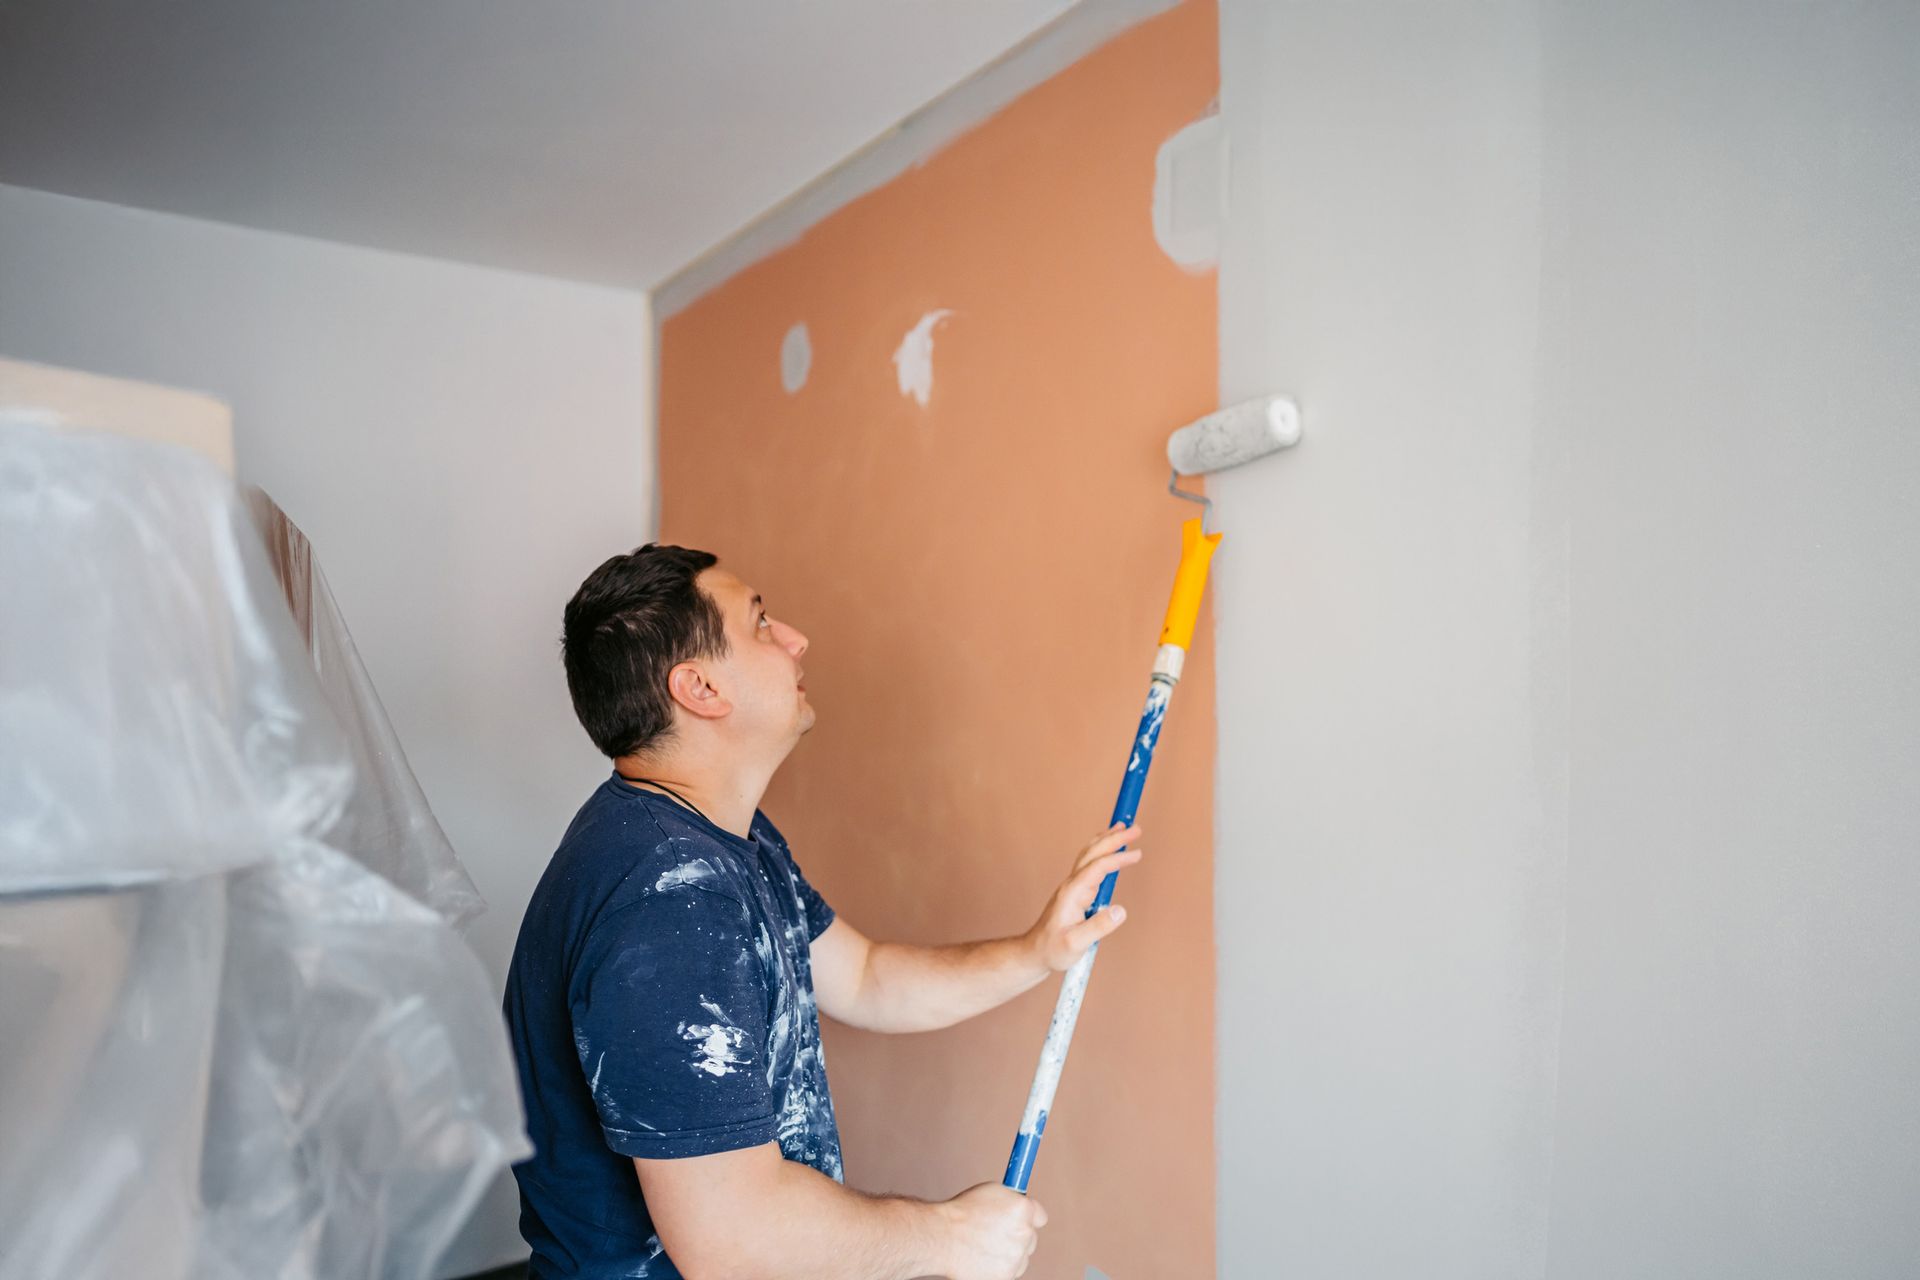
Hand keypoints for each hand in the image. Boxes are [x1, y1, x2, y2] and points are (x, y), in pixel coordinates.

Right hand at [938, 1182, 1046, 1279]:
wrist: (941, 1237)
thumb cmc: (961, 1212)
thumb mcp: (991, 1192)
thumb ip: (1012, 1199)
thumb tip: (1023, 1202)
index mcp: (1023, 1209)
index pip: (1040, 1217)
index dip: (1028, 1218)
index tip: (1019, 1220)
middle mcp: (1024, 1233)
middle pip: (1031, 1238)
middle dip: (1017, 1236)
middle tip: (995, 1233)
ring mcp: (1016, 1257)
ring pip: (1020, 1258)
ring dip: (1008, 1254)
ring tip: (983, 1246)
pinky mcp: (1006, 1276)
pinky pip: (1009, 1272)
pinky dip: (998, 1268)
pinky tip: (982, 1258)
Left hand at [1024, 823, 1141, 972]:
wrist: (1035, 953)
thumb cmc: (1053, 950)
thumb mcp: (1075, 944)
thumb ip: (1098, 927)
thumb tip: (1120, 910)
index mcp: (1072, 893)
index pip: (1097, 868)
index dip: (1117, 859)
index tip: (1137, 854)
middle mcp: (1072, 885)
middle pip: (1093, 853)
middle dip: (1114, 839)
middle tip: (1135, 828)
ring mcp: (1073, 887)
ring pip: (1089, 855)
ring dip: (1106, 840)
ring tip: (1123, 828)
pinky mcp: (1076, 893)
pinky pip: (1090, 865)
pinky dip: (1101, 852)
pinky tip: (1108, 850)